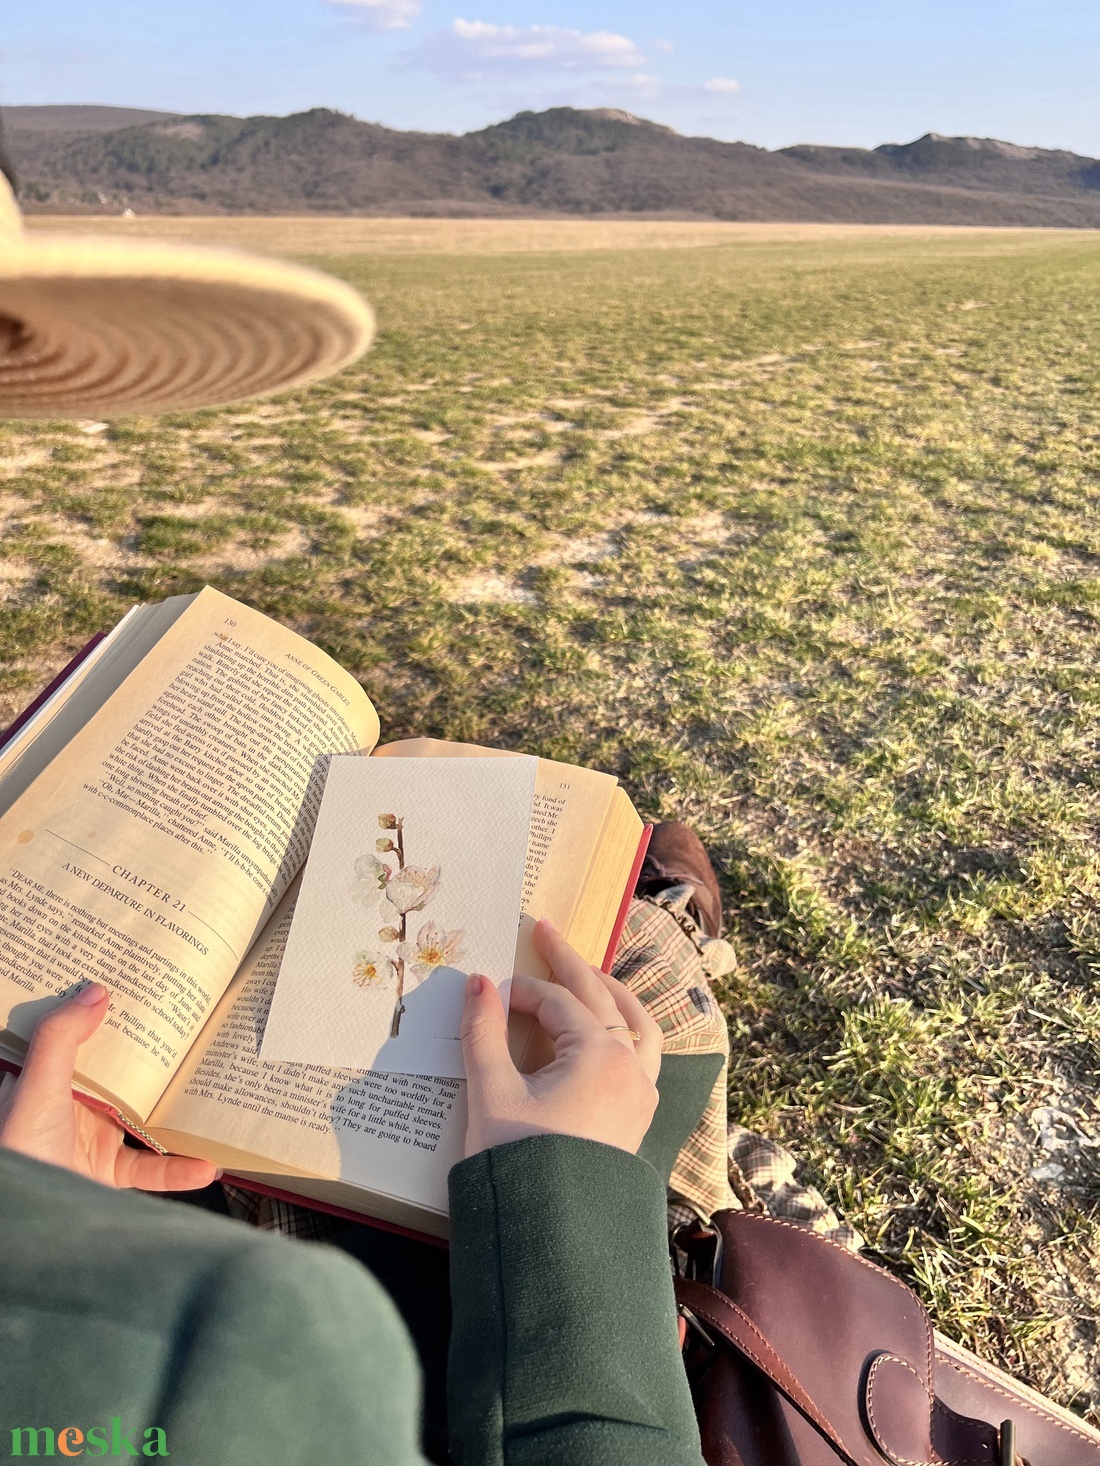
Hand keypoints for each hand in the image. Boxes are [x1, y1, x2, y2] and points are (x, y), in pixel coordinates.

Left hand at [0, 982, 218, 1191]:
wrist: (21, 1222)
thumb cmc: (16, 1152)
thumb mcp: (36, 1087)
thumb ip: (60, 1038)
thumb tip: (97, 992)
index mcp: (49, 1076)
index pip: (82, 1034)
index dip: (109, 1012)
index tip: (142, 988)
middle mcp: (72, 1104)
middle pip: (122, 1072)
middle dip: (156, 1056)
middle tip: (194, 1030)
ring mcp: (91, 1138)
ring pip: (144, 1115)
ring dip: (177, 1110)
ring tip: (212, 1090)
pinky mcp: (106, 1174)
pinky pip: (150, 1169)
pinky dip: (179, 1169)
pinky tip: (205, 1165)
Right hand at [460, 918, 661, 1156]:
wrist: (551, 1240)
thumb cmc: (520, 1166)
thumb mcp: (491, 1094)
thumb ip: (483, 1032)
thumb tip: (480, 983)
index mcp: (599, 1055)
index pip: (558, 1002)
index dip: (521, 990)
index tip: (490, 993)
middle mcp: (631, 1068)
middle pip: (603, 998)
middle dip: (571, 963)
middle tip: (546, 930)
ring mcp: (641, 1095)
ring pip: (638, 1024)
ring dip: (611, 993)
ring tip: (590, 973)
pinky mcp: (638, 1118)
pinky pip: (644, 1056)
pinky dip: (626, 1029)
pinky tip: (608, 1032)